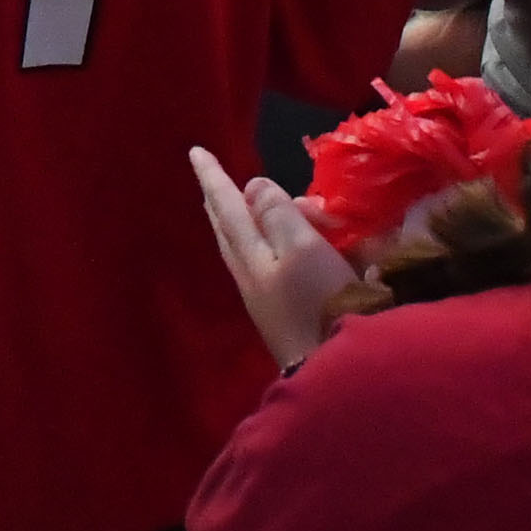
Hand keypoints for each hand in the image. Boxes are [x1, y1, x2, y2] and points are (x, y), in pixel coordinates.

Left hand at [190, 146, 357, 371]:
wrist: (336, 379)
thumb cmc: (320, 305)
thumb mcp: (302, 249)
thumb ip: (277, 214)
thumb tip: (253, 186)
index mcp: (250, 255)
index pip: (227, 206)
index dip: (214, 177)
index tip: (195, 150)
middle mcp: (251, 277)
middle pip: (231, 229)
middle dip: (225, 201)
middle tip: (214, 179)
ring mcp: (267, 300)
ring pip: (249, 248)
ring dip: (252, 223)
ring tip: (251, 208)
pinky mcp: (287, 317)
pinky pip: (272, 267)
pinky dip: (275, 246)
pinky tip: (287, 249)